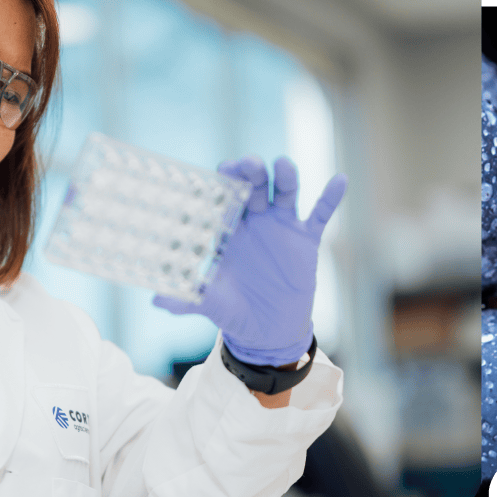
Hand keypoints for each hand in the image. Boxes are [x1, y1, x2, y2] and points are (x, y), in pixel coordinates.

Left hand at [153, 156, 347, 365]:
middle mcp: (254, 223)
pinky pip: (320, 215)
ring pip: (284, 194)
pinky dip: (330, 198)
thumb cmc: (234, 312)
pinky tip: (339, 180)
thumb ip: (186, 298)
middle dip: (251, 174)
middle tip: (248, 164)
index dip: (224, 186)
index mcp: (228, 232)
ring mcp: (281, 228)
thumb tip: (156, 300)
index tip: (221, 171)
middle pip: (253, 189)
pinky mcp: (306, 240)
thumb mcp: (210, 304)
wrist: (267, 332)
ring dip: (285, 178)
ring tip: (283, 166)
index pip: (224, 202)